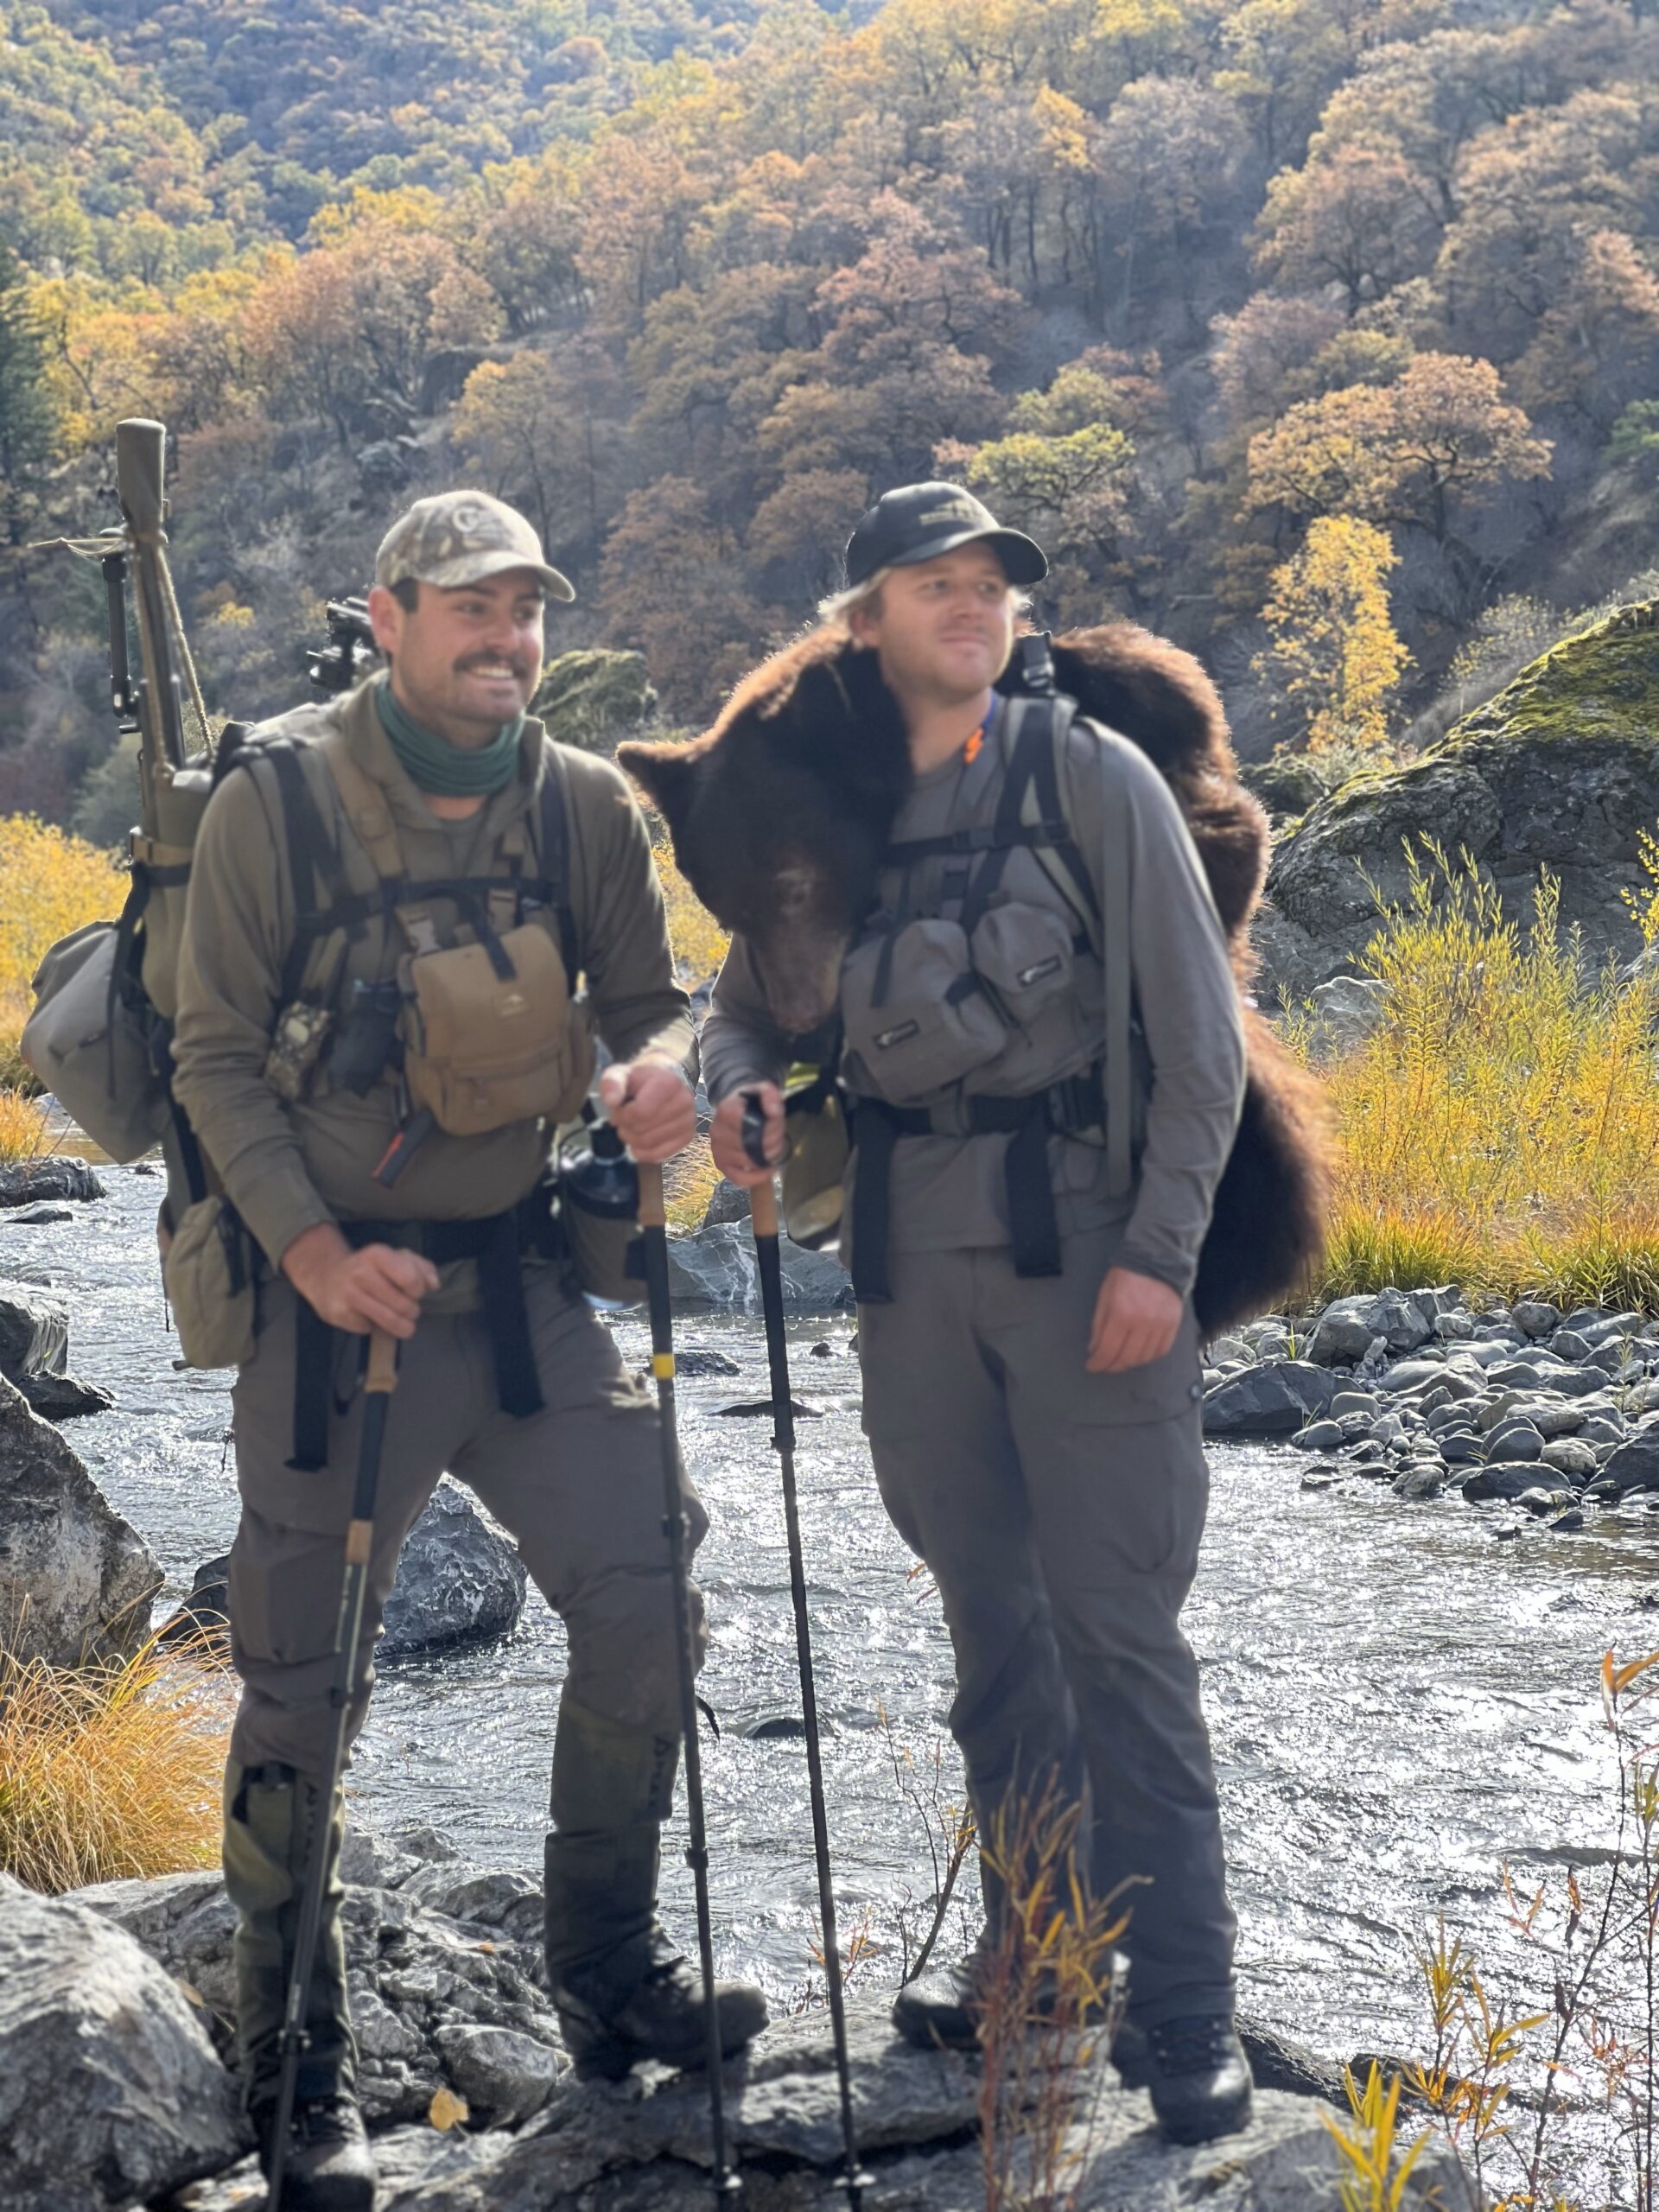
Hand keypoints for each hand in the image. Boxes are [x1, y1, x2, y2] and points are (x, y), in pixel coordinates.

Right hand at [281, 1223, 436, 1337]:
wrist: (325, 1275)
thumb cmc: (369, 1267)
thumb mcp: (395, 1257)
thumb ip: (421, 1267)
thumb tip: (433, 1284)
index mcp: (377, 1254)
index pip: (412, 1280)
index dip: (418, 1290)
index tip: (413, 1291)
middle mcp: (361, 1273)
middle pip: (405, 1305)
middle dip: (412, 1311)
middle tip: (409, 1309)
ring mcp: (349, 1294)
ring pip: (390, 1321)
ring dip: (402, 1326)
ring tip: (404, 1323)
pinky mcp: (340, 1314)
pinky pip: (371, 1329)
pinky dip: (375, 1327)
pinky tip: (370, 1316)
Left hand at [599, 1058, 695, 1164]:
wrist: (664, 1081)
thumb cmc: (639, 1080)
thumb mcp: (620, 1074)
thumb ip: (612, 1084)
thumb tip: (612, 1102)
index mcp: (669, 1083)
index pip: (640, 1113)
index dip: (622, 1116)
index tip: (619, 1109)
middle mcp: (685, 1102)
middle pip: (642, 1131)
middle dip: (625, 1127)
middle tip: (624, 1119)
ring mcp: (689, 1121)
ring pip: (649, 1144)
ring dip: (632, 1139)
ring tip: (632, 1126)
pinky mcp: (687, 1137)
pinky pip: (659, 1155)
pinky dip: (642, 1152)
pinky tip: (638, 1142)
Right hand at [710, 1084, 784, 1186]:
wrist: (735, 1108)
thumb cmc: (750, 1102)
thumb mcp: (762, 1090)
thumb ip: (770, 1094)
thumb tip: (773, 1108)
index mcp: (726, 1110)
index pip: (753, 1125)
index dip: (772, 1127)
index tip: (778, 1123)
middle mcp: (718, 1132)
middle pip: (753, 1145)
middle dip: (774, 1142)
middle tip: (780, 1137)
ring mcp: (718, 1150)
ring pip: (750, 1161)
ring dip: (768, 1157)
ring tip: (774, 1148)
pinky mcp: (721, 1165)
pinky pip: (739, 1179)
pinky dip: (757, 1177)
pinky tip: (769, 1168)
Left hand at [1086, 1266, 1182, 1373]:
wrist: (1156, 1259)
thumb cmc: (1125, 1276)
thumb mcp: (1104, 1296)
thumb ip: (1099, 1325)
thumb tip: (1094, 1350)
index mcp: (1121, 1314)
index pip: (1108, 1349)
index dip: (1098, 1363)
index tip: (1092, 1366)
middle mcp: (1142, 1323)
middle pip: (1126, 1358)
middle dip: (1112, 1366)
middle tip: (1105, 1366)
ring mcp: (1160, 1325)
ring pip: (1144, 1358)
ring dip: (1129, 1363)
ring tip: (1120, 1360)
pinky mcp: (1174, 1325)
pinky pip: (1161, 1351)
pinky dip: (1149, 1357)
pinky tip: (1140, 1354)